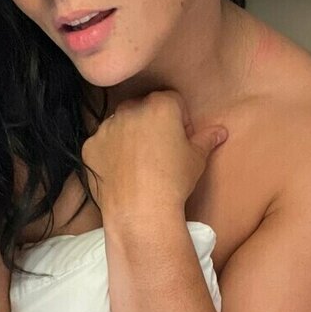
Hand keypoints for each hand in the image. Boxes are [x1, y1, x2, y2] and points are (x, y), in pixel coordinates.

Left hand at [81, 90, 227, 219]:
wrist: (140, 210)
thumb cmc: (174, 181)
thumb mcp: (197, 159)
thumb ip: (206, 140)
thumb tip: (221, 132)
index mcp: (160, 105)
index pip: (173, 101)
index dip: (180, 120)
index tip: (182, 140)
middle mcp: (130, 109)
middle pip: (144, 108)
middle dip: (152, 124)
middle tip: (160, 151)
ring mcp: (106, 127)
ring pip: (121, 125)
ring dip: (130, 136)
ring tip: (140, 165)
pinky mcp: (90, 147)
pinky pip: (103, 144)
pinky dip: (111, 154)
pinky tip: (122, 174)